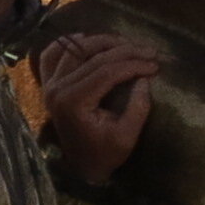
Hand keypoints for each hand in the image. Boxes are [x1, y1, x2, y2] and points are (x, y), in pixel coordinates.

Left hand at [35, 34, 162, 186]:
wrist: (81, 167)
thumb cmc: (105, 154)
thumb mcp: (127, 137)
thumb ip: (138, 107)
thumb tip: (144, 78)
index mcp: (73, 103)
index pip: (107, 71)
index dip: (134, 64)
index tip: (156, 65)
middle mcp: (57, 89)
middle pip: (94, 56)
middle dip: (126, 50)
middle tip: (150, 51)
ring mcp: (49, 85)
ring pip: (75, 48)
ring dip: (102, 41)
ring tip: (128, 44)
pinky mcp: (48, 84)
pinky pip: (50, 55)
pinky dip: (66, 44)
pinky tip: (85, 38)